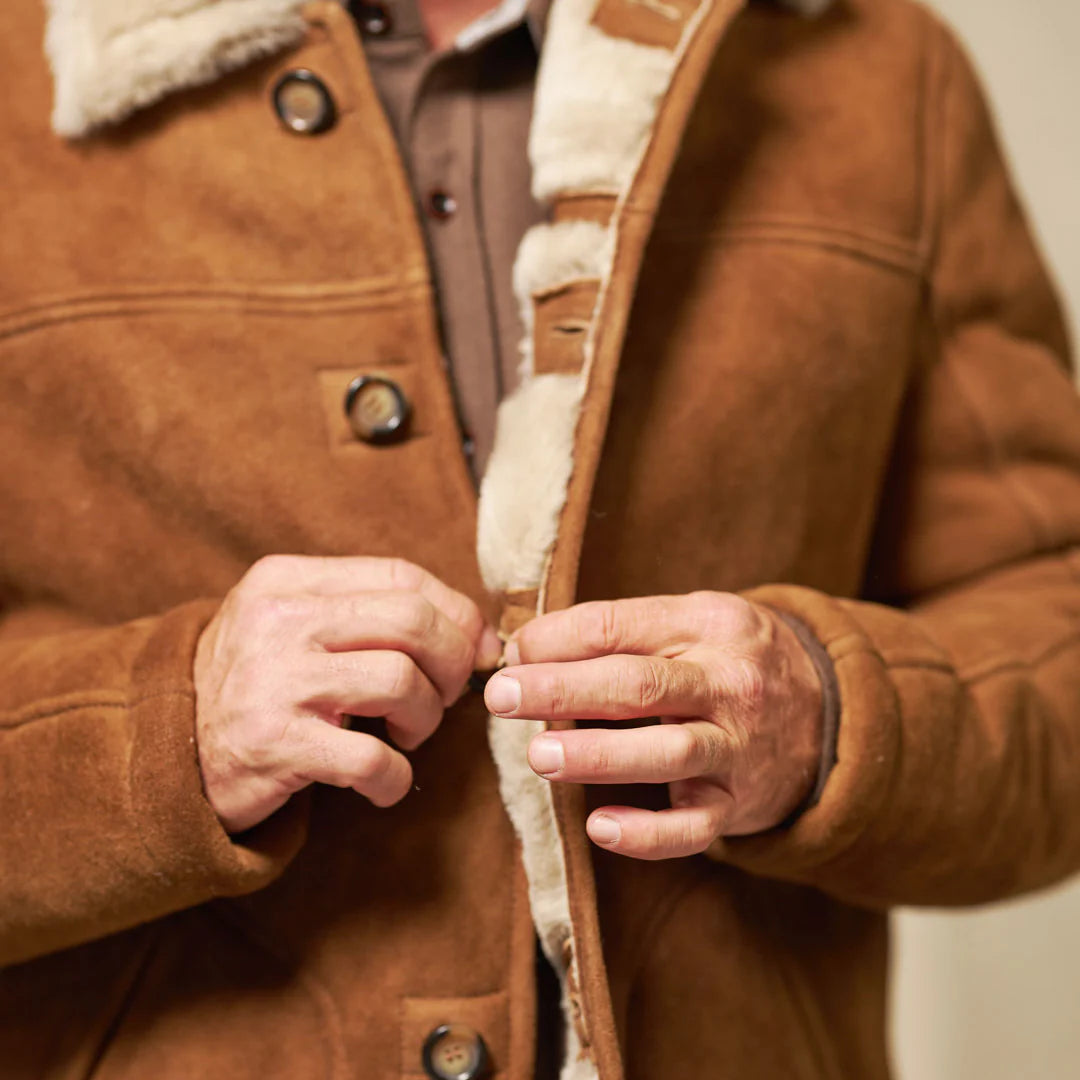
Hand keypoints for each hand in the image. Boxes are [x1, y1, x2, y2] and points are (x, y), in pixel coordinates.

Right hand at [194, 555, 500, 833]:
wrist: (170, 753)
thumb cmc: (260, 684)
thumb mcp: (295, 625)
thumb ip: (372, 616)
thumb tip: (479, 637)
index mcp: (288, 580)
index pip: (401, 576)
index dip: (456, 613)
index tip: (475, 648)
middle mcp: (278, 621)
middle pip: (412, 620)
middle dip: (452, 662)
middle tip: (445, 696)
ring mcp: (273, 681)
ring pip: (401, 680)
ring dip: (426, 717)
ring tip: (407, 734)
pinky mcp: (274, 746)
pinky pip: (372, 757)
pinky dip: (395, 778)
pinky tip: (383, 783)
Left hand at [484, 592, 822, 859]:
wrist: (826, 713)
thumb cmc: (727, 661)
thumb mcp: (691, 624)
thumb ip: (619, 633)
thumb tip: (527, 651)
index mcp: (711, 623)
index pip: (621, 625)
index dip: (559, 638)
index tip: (511, 652)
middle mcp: (730, 682)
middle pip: (638, 685)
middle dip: (563, 689)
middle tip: (502, 696)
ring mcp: (739, 746)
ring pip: (668, 752)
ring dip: (598, 755)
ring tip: (539, 754)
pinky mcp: (739, 803)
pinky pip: (694, 827)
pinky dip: (647, 835)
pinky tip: (599, 827)